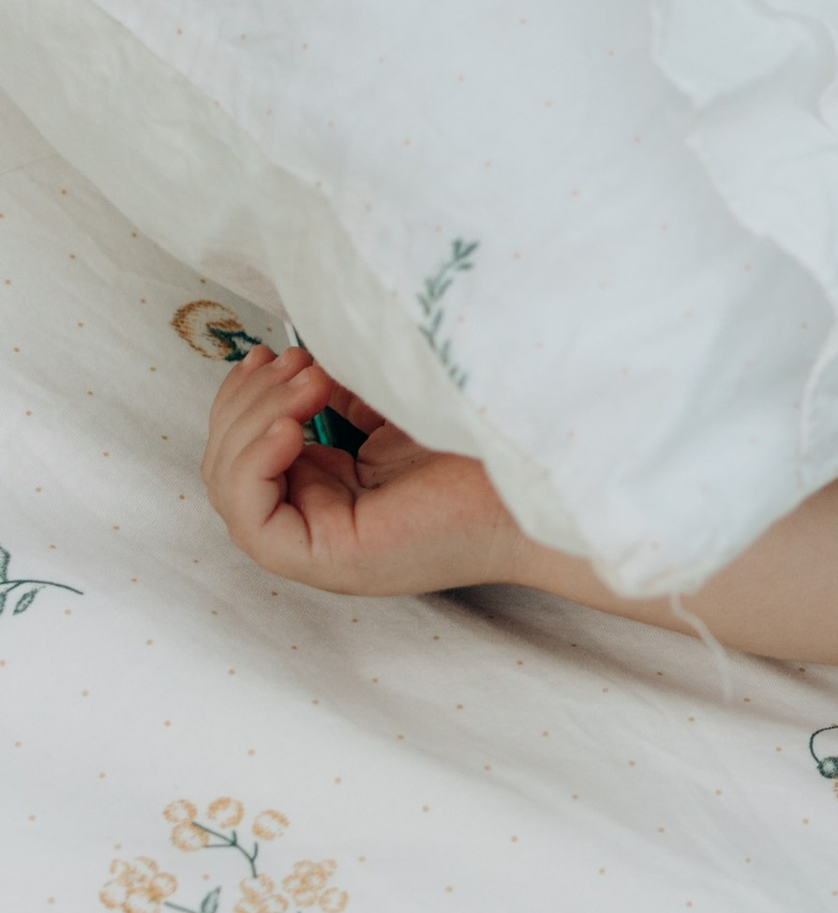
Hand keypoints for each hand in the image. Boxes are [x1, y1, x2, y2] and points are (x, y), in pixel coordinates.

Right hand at [203, 345, 522, 598]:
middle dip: (248, 402)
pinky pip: (252, 525)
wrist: (534, 481)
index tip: (266, 351)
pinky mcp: (327, 561)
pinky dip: (253, 467)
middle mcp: (318, 518)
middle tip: (296, 363)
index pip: (245, 448)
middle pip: (227, 464)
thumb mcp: (391, 402)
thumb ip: (340, 386)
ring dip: (252, 423)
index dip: (243, 397)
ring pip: (231, 490)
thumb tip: (294, 359)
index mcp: (330, 486)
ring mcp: (319, 545)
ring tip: (307, 385)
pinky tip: (292, 427)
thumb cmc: (480, 443)